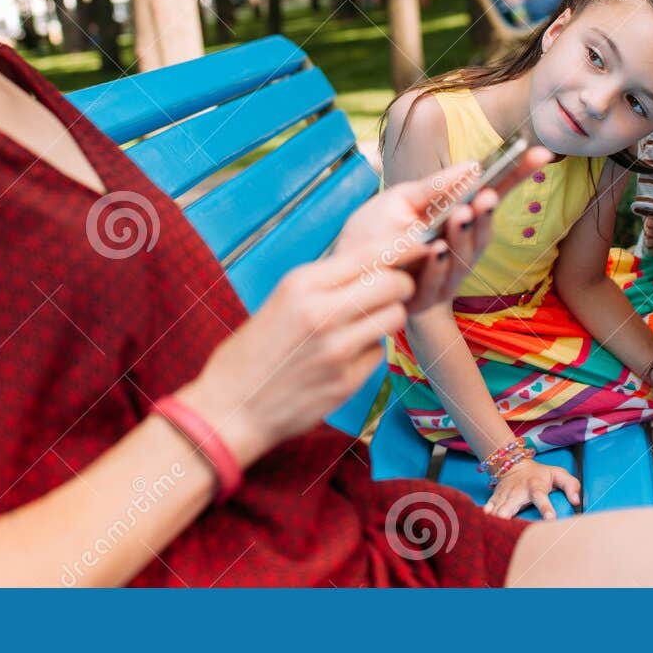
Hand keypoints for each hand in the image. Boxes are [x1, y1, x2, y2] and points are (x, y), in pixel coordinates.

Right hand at [181, 250, 418, 468]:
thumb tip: (377, 261)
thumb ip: (327, 282)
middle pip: (394, 283)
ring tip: (367, 322)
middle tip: (394, 289)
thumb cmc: (254, 350)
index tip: (421, 245)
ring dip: (390, 316)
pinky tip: (345, 356)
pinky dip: (370, 351)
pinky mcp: (347, 382)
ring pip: (394, 317)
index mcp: (302, 284)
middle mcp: (322, 312)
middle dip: (403, 283)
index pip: (372, 253)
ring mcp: (337, 350)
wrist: (231, 408)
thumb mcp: (283, 300)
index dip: (405, 247)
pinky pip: (378, 354)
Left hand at [331, 147, 554, 317]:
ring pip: (463, 257)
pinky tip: (436, 249)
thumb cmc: (375, 235)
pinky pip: (434, 282)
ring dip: (463, 236)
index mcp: (456, 220)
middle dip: (486, 213)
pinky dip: (437, 265)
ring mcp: (445, 276)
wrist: (348, 278)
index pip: (492, 195)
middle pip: (483, 230)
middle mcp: (459, 249)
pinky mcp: (424, 299)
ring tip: (463, 213)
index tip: (542, 154)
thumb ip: (434, 188)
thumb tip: (473, 166)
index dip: (517, 176)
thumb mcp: (401, 201)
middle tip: (487, 195)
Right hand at [483, 456, 581, 520]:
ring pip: (498, 507)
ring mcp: (505, 493)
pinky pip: (489, 506)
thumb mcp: (558, 474)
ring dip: (496, 518)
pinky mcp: (496, 496)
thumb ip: (571, 485)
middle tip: (509, 529)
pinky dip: (485, 513)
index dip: (546, 507)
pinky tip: (482, 520)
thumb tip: (577, 501)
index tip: (550, 519)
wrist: (514, 463)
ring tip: (494, 529)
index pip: (541, 496)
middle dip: (509, 515)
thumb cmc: (540, 474)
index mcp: (535, 485)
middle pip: (512, 504)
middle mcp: (518, 490)